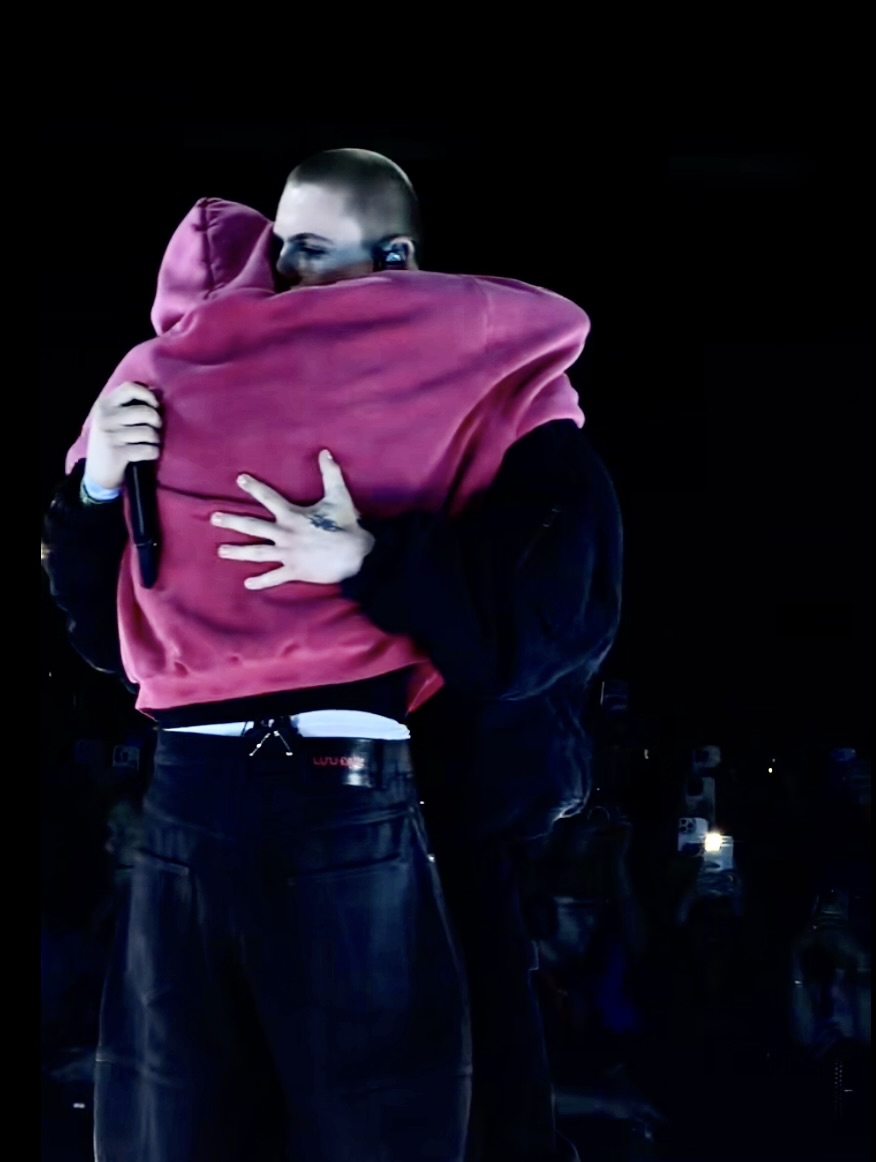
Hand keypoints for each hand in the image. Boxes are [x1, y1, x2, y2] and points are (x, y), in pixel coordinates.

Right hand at [85, 382, 161, 490]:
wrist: (97, 473)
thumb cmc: (111, 441)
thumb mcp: (113, 419)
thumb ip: (131, 404)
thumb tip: (158, 391)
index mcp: (104, 405)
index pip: (129, 388)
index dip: (147, 395)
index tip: (155, 405)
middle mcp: (105, 417)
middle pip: (145, 411)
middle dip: (156, 421)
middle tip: (154, 428)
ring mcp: (110, 436)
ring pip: (149, 432)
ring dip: (155, 440)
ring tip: (149, 443)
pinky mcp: (118, 454)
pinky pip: (148, 450)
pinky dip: (153, 453)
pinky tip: (147, 454)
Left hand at [212, 451, 374, 588]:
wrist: (357, 555)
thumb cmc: (347, 526)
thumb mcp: (339, 496)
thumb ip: (330, 474)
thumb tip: (325, 452)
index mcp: (292, 515)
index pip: (269, 498)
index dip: (254, 487)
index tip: (239, 479)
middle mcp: (285, 534)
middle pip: (253, 526)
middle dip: (232, 522)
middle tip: (214, 519)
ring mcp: (287, 554)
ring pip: (257, 553)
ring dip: (237, 552)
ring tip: (221, 551)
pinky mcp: (295, 570)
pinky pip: (274, 577)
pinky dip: (261, 581)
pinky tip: (248, 584)